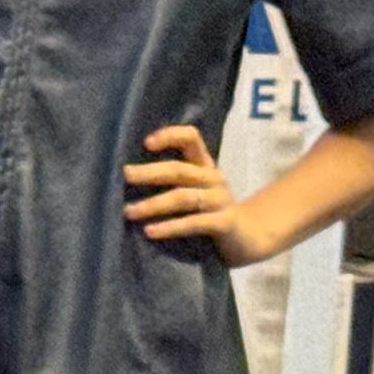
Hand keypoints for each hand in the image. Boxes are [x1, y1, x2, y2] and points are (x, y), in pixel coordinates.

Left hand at [125, 125, 264, 263]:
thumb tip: (125, 176)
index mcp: (204, 166)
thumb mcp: (193, 190)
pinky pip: (195, 223)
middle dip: (150, 172)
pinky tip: (150, 231)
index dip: (170, 136)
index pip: (191, 139)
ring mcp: (220, 201)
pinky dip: (171, 227)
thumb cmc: (209, 211)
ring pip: (183, 197)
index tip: (146, 143)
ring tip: (128, 212)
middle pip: (179, 170)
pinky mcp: (225, 223)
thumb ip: (170, 180)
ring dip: (153, 205)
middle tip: (125, 175)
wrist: (249, 237)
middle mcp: (213, 179)